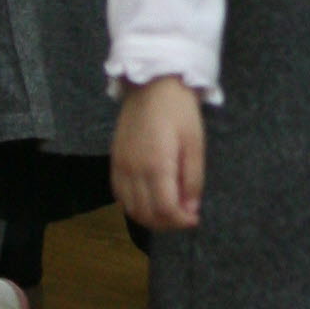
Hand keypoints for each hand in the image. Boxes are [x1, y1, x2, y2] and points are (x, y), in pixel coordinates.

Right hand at [111, 76, 207, 229]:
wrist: (152, 84)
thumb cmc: (179, 111)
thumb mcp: (195, 144)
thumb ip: (193, 180)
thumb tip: (191, 211)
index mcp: (156, 165)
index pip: (164, 209)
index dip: (180, 222)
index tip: (194, 220)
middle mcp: (133, 170)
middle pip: (145, 214)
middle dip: (167, 223)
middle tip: (184, 217)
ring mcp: (120, 166)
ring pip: (129, 208)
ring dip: (150, 217)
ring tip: (169, 210)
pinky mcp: (114, 160)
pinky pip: (119, 194)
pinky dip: (133, 205)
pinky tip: (149, 199)